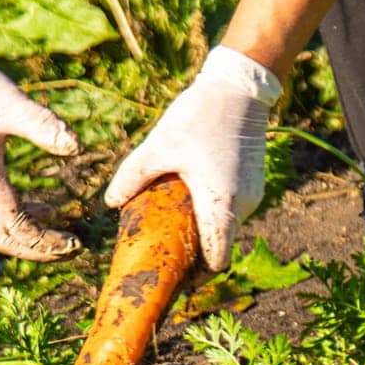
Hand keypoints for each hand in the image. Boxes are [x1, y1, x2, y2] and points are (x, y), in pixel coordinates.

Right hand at [0, 14, 82, 261]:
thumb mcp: (11, 102)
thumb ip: (43, 125)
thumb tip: (77, 147)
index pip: (14, 227)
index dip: (44, 241)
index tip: (75, 242)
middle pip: (2, 239)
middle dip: (37, 250)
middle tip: (73, 249)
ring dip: (29, 238)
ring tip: (63, 239)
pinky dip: (21, 219)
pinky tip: (46, 211)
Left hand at [105, 46, 281, 270]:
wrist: (240, 87)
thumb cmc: (200, 116)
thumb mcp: (159, 146)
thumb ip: (132, 176)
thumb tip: (110, 202)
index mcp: (221, 205)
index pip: (216, 262)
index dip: (196, 276)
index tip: (175, 275)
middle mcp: (244, 206)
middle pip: (220, 247)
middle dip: (195, 253)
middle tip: (166, 250)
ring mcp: (253, 195)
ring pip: (227, 227)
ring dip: (204, 230)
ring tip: (175, 223)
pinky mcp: (255, 183)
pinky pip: (234, 209)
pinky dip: (215, 212)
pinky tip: (192, 200)